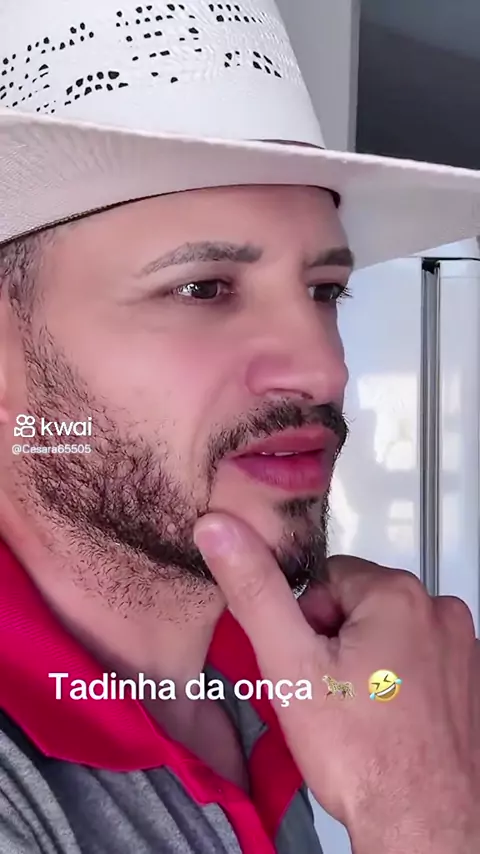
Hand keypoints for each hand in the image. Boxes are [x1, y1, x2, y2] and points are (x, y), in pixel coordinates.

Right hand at [194, 513, 479, 853]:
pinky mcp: (470, 683)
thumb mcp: (290, 665)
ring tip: (357, 714)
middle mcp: (440, 612)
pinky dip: (397, 684)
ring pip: (387, 636)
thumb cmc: (363, 755)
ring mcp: (462, 650)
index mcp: (397, 594)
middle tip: (327, 695)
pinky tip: (387, 723)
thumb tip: (220, 529)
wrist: (424, 828)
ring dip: (366, 664)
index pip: (325, 580)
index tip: (306, 666)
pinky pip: (417, 663)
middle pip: (357, 606)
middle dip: (334, 643)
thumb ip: (255, 590)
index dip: (302, 624)